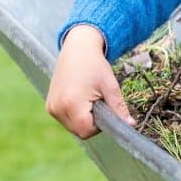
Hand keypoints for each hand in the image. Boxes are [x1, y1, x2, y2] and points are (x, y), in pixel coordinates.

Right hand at [45, 24, 136, 138]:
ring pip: (72, 126)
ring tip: (88, 97)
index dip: (99, 125)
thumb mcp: (110, 86)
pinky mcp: (49, 105)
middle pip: (79, 131)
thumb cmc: (95, 65)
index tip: (104, 109)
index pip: (87, 131)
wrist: (78, 49)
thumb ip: (118, 108)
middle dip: (92, 122)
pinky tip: (79, 97)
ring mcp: (51, 107)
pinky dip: (75, 114)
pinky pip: (65, 119)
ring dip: (83, 118)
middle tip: (98, 101)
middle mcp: (57, 108)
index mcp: (72, 104)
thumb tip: (130, 125)